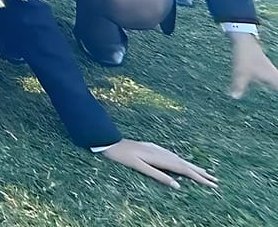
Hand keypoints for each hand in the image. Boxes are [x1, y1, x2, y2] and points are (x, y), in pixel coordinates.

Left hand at [100, 140, 217, 189]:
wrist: (110, 140)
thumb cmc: (123, 156)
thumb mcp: (140, 167)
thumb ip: (158, 176)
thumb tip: (178, 186)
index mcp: (161, 158)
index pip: (185, 170)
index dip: (199, 178)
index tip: (213, 185)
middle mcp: (162, 152)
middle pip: (185, 164)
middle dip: (201, 173)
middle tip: (216, 181)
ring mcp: (158, 149)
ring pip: (180, 159)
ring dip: (193, 167)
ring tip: (205, 173)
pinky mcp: (153, 148)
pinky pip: (173, 156)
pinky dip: (182, 161)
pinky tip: (183, 163)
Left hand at [229, 33, 277, 98]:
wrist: (244, 40)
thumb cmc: (244, 56)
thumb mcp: (240, 72)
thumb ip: (238, 85)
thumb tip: (234, 96)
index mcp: (275, 79)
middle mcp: (277, 77)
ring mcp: (273, 74)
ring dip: (277, 88)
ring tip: (276, 98)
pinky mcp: (268, 72)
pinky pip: (277, 82)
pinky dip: (276, 86)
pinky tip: (274, 89)